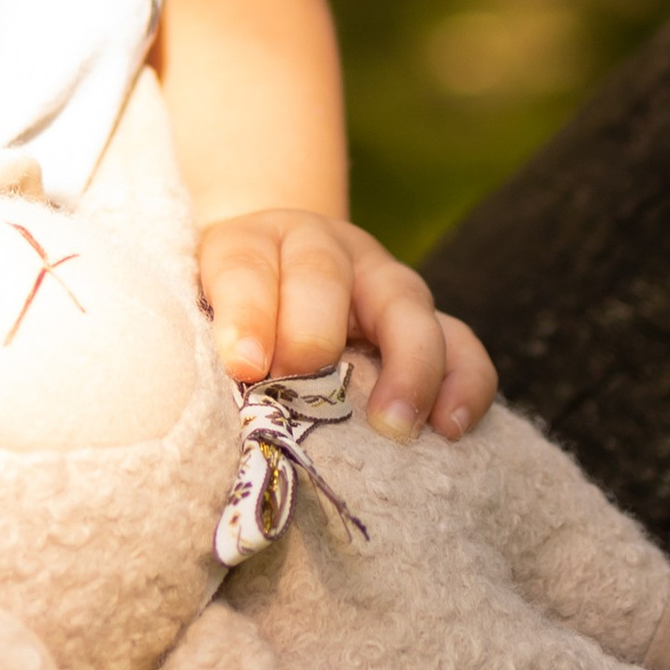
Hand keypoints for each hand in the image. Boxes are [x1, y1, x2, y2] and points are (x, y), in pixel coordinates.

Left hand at [196, 206, 496, 440]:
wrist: (277, 272)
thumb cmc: (234, 308)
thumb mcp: (204, 304)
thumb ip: (215, 336)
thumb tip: (234, 387)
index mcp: (259, 241)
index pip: (246, 266)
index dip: (245, 314)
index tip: (241, 366)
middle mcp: (328, 250)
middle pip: (324, 276)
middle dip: (313, 333)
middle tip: (301, 380)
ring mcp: (385, 282)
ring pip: (407, 307)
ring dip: (406, 366)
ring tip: (393, 426)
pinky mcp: (427, 321)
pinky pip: (461, 344)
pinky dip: (464, 381)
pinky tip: (451, 428)